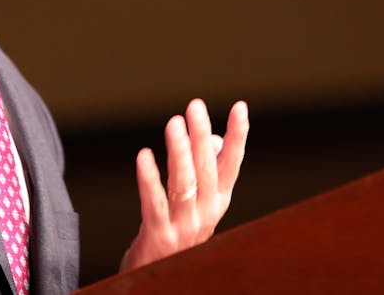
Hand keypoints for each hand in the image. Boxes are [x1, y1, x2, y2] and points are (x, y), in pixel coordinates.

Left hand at [120, 98, 248, 271]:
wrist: (157, 279)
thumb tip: (214, 139)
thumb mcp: (199, 203)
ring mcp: (184, 228)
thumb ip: (208, 171)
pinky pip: (154, 204)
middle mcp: (206, 214)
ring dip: (180, 152)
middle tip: (195, 106)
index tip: (239, 107)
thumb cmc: (177, 232)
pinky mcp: (159, 237)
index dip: (237, 136)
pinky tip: (144, 156)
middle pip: (206, 170)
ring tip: (174, 123)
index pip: (232, 164)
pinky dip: (149, 179)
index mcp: (218, 202)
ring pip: (184, 184)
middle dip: (202, 135)